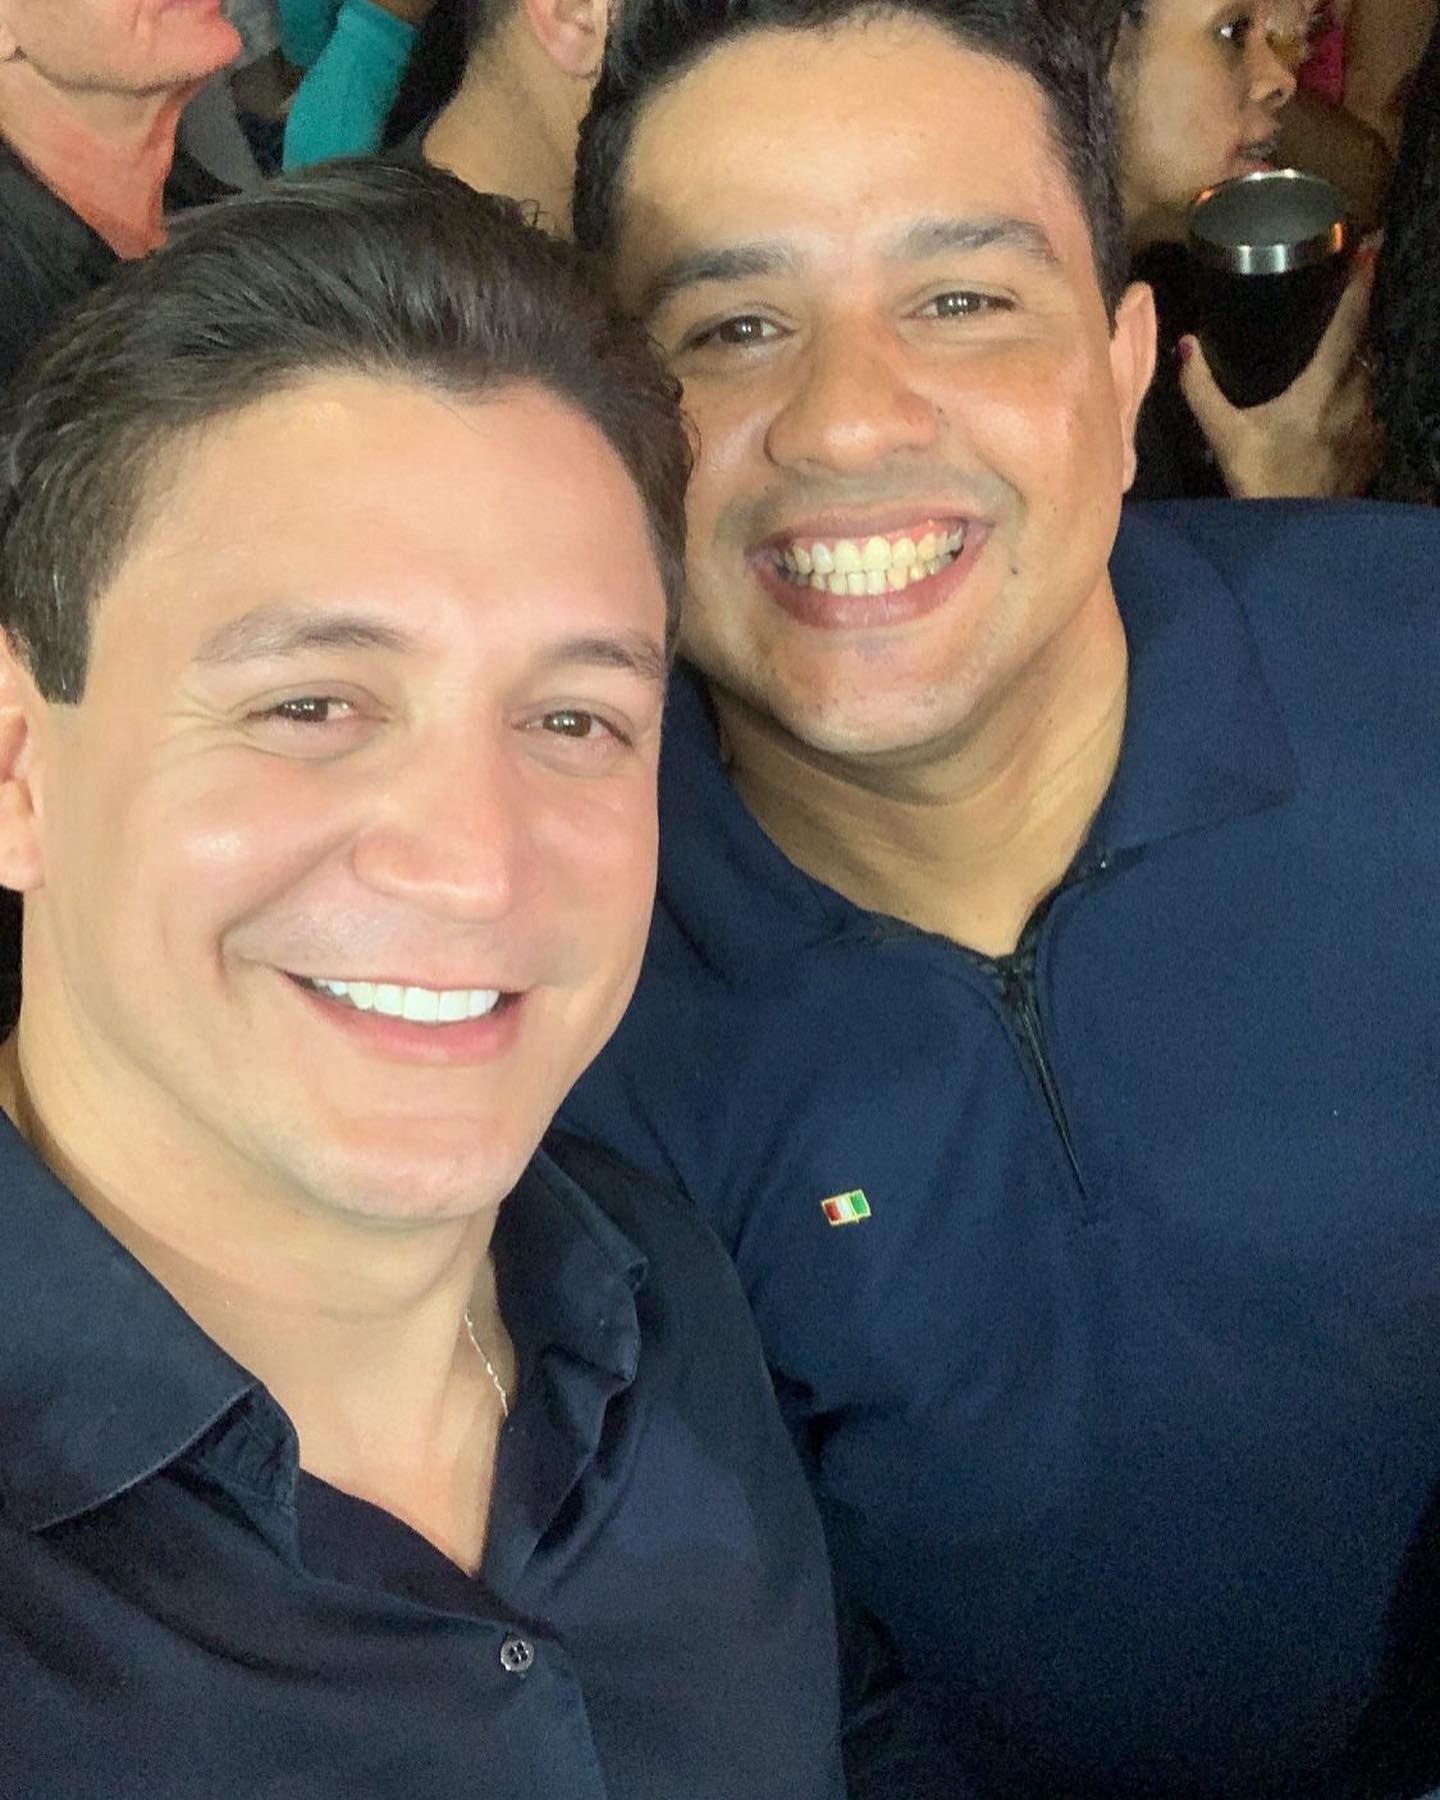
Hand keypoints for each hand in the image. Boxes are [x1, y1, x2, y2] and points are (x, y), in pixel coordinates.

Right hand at [1178, 246, 1381, 498]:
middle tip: (1340, 313)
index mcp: (1320, 388)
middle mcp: (1353, 400)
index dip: (1360, 285)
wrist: (1291, 535)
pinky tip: (1340, 416)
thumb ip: (1201, 388)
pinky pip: (1370, 418)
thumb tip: (1185, 345)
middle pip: (1363, 350)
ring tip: (1336, 365)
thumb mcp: (1222, 434)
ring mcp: (1366, 428)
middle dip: (1356, 329)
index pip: (1348, 324)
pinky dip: (1359, 409)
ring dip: (1355, 370)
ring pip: (1368, 383)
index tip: (1370, 250)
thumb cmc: (1258, 480)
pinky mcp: (1369, 454)